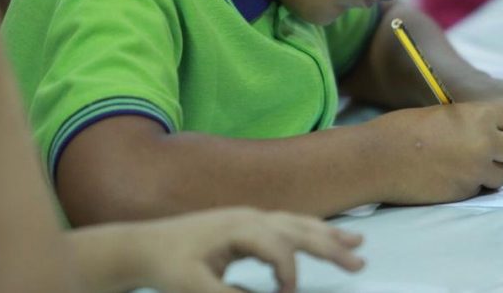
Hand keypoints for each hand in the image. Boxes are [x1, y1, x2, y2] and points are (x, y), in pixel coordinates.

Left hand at [119, 207, 364, 292]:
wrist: (142, 245)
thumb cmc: (167, 265)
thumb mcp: (194, 287)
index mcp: (238, 228)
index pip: (280, 247)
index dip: (290, 274)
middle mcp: (249, 217)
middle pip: (299, 227)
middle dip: (331, 244)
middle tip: (360, 262)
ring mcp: (248, 219)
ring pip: (297, 222)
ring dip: (326, 234)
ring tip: (356, 242)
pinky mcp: (244, 226)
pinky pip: (285, 225)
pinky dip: (308, 232)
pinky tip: (320, 238)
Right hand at [371, 101, 502, 204]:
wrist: (378, 159)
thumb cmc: (404, 129)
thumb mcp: (445, 114)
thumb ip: (471, 122)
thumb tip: (490, 130)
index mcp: (478, 116)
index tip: (498, 127)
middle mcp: (484, 144)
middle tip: (496, 150)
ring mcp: (476, 172)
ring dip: (491, 171)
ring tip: (466, 165)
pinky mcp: (464, 194)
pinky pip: (480, 190)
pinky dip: (471, 185)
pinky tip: (450, 177)